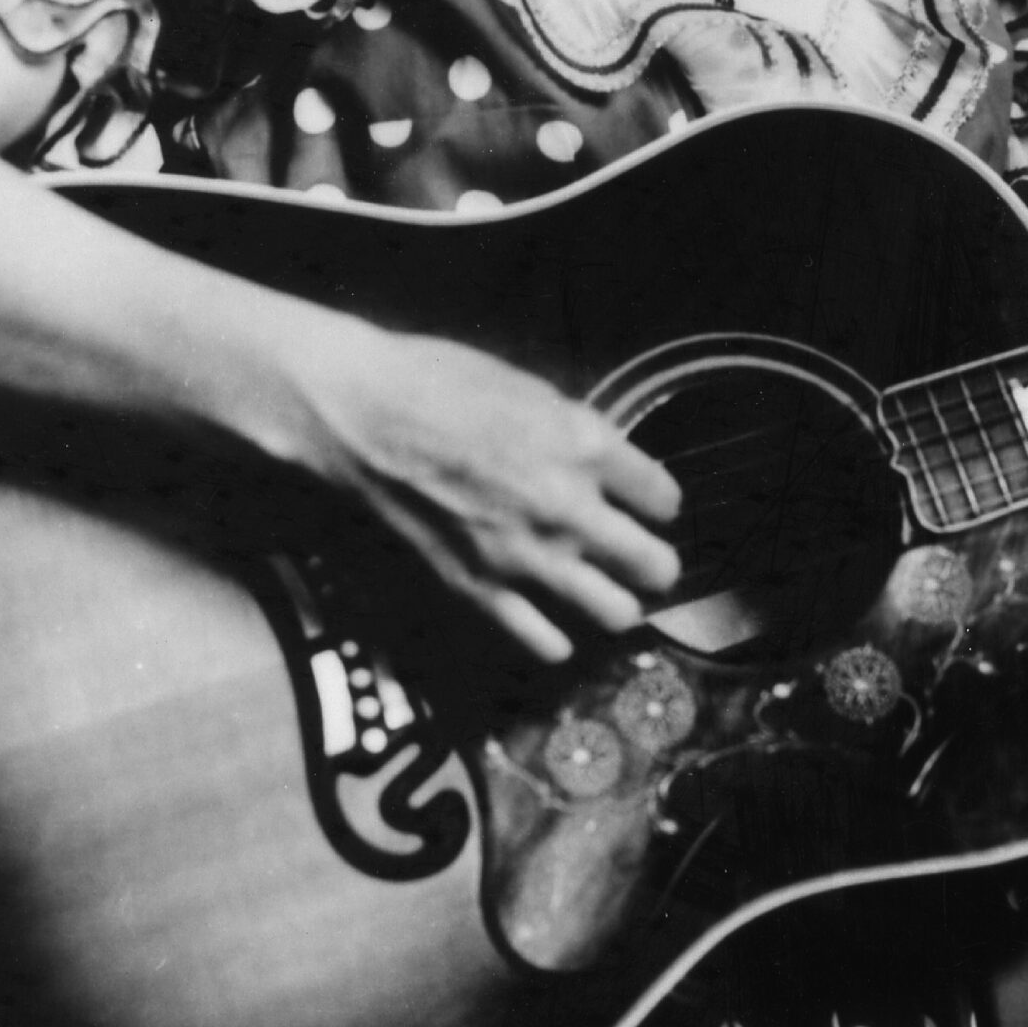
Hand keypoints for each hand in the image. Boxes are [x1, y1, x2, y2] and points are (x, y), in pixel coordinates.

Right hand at [289, 315, 682, 662]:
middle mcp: (567, 508)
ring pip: (616, 614)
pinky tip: (553, 623)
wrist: (362, 415)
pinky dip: (557, 638)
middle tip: (644, 560)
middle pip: (656, 566)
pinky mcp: (480, 590)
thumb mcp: (528, 388)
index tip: (648, 505)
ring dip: (618, 604)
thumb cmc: (436, 384)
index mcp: (584, 445)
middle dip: (656, 564)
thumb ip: (577, 434)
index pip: (665, 499)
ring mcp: (525, 556)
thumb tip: (606, 465)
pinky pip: (546, 643)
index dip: (658, 503)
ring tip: (606, 594)